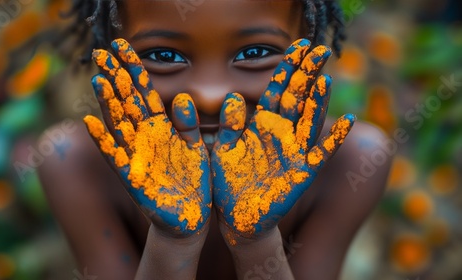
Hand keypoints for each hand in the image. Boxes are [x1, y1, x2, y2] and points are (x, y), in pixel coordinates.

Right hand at [83, 39, 210, 236]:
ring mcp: (136, 156)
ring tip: (98, 79)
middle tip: (101, 52)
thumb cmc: (194, 180)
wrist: (191, 216)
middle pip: (127, 102)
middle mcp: (145, 138)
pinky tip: (90, 122)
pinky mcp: (133, 178)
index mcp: (161, 128)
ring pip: (119, 124)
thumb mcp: (196, 146)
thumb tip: (182, 97)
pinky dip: (103, 141)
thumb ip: (188, 123)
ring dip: (108, 104)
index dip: (133, 70)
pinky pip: (115, 156)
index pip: (144, 93)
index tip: (123, 47)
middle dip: (115, 78)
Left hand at [212, 39, 355, 238]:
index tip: (299, 45)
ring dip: (318, 100)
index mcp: (263, 124)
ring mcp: (295, 150)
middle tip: (320, 48)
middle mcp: (282, 132)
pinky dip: (334, 138)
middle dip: (307, 73)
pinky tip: (346, 120)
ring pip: (310, 119)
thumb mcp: (224, 150)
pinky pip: (322, 152)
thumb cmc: (228, 182)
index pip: (278, 89)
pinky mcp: (303, 171)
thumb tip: (233, 97)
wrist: (238, 216)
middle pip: (297, 97)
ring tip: (325, 79)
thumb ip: (229, 125)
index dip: (288, 68)